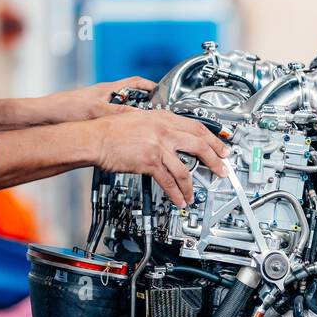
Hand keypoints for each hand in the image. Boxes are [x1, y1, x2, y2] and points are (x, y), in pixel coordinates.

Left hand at [49, 76, 159, 122]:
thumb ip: (119, 113)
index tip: (161, 92)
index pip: (135, 82)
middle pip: (132, 100)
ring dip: (131, 121)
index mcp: (108, 89)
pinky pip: (113, 123)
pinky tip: (121, 138)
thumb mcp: (97, 111)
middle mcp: (105, 97)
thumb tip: (141, 117)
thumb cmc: (64, 108)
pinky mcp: (92, 119)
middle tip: (154, 118)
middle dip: (144, 108)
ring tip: (140, 130)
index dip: (150, 86)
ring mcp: (99, 108)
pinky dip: (120, 129)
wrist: (44, 117)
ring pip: (122, 113)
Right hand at [94, 110, 229, 205]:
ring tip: (194, 195)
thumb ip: (158, 126)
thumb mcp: (140, 118)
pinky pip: (169, 181)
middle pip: (199, 145)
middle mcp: (163, 130)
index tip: (222, 149)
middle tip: (222, 170)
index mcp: (163, 117)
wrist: (94, 138)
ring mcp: (158, 146)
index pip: (197, 127)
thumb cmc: (111, 130)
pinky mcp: (149, 162)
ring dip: (192, 186)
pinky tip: (180, 199)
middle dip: (215, 160)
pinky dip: (176, 193)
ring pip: (185, 169)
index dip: (214, 140)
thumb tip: (173, 135)